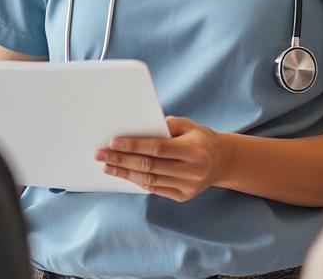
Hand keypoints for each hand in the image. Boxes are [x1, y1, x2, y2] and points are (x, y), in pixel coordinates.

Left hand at [94, 116, 230, 201]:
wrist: (222, 161)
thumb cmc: (199, 138)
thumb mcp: (188, 125)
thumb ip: (166, 125)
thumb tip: (137, 128)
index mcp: (195, 150)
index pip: (158, 147)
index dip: (134, 145)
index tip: (112, 141)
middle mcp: (193, 171)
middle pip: (150, 165)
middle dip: (121, 159)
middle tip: (100, 154)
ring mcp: (188, 187)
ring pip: (149, 180)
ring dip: (124, 173)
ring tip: (106, 166)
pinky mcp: (183, 196)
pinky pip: (155, 189)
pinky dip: (136, 181)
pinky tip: (122, 174)